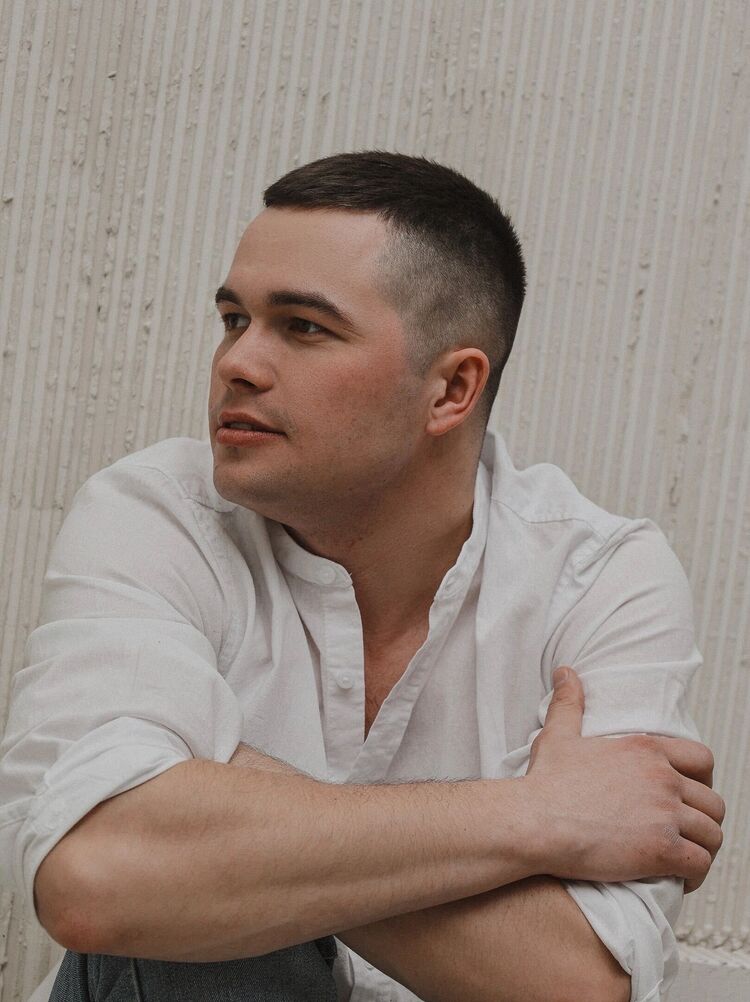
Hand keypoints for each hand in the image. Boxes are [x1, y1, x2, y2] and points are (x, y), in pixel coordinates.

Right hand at [522, 667, 724, 892]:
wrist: (535, 821)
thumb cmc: (545, 783)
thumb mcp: (559, 735)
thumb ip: (569, 702)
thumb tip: (565, 673)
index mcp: (645, 750)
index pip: (702, 759)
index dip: (703, 781)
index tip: (690, 797)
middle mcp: (661, 779)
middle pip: (713, 802)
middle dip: (705, 819)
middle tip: (687, 832)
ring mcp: (664, 814)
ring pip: (712, 835)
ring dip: (703, 848)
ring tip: (686, 858)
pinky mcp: (660, 850)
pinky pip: (700, 864)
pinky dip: (696, 874)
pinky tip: (679, 878)